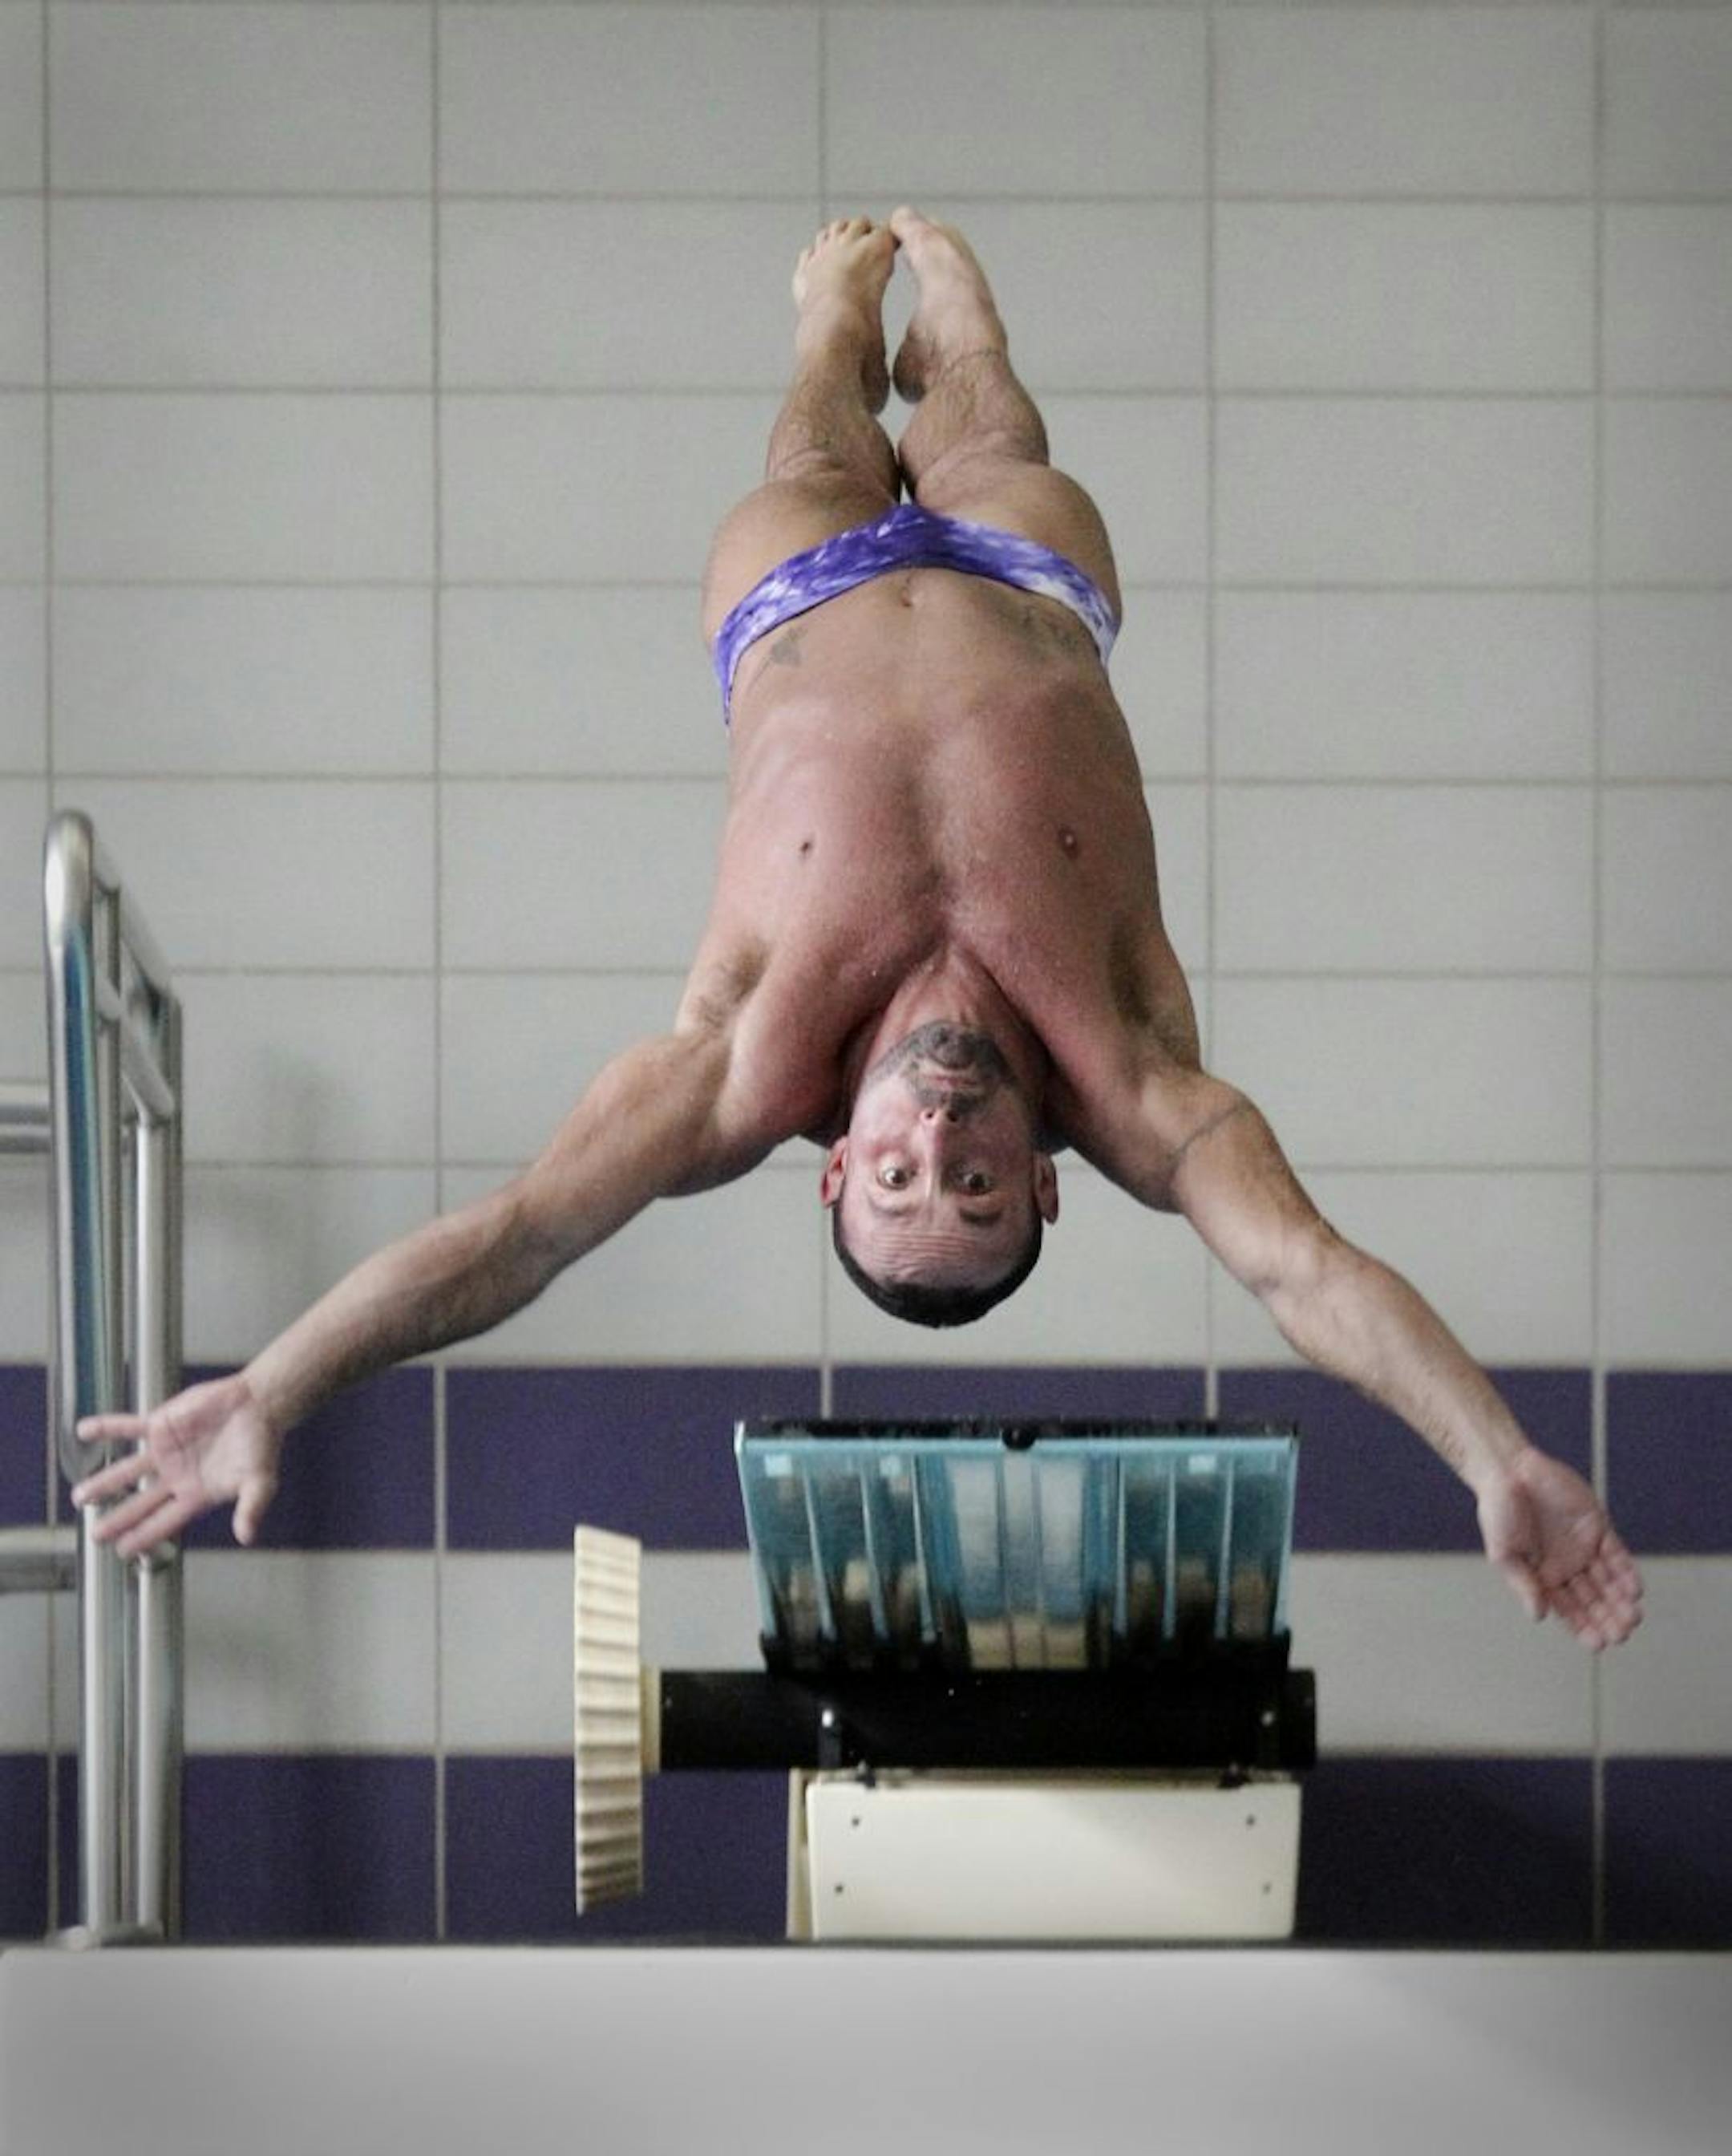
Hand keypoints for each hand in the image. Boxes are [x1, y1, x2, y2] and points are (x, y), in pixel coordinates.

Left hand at [72, 1373, 281, 1557]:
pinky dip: (106, 1429)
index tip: (123, 1552)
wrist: (258, 1404)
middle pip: (140, 1503)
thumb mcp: (260, 1482)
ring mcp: (166, 1451)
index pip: (164, 1522)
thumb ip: (251, 1509)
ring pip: (128, 1470)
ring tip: (81, 1497)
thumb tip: (247, 1536)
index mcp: (196, 1495)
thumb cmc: (262, 1444)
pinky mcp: (162, 1425)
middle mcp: (176, 1477)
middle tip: (96, 1535)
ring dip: (104, 1483)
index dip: (143, 1537)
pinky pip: (129, 1427)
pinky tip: (84, 1430)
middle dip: (117, 1519)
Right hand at [1476, 1447, 1643, 1650]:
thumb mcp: (1504, 1554)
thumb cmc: (1498, 1510)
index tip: (1598, 1645)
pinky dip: (1625, 1571)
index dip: (1583, 1627)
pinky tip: (1634, 1590)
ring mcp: (1583, 1546)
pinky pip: (1616, 1553)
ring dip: (1620, 1600)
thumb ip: (1524, 1585)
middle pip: (1593, 1599)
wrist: (1508, 1469)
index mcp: (1543, 1575)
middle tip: (1622, 1634)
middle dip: (1607, 1618)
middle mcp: (1566, 1565)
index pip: (1568, 1609)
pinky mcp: (1597, 1526)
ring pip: (1608, 1581)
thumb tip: (1539, 1616)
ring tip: (1632, 1618)